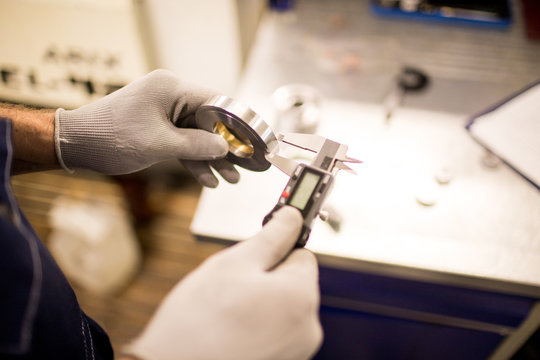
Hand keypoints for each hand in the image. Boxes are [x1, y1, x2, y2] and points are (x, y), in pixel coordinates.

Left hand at [55, 69, 238, 186]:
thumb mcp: (159, 144)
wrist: (75, 145)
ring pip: (197, 135)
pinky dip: (194, 160)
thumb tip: (225, 147)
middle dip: (226, 147)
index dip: (237, 123)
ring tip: (231, 179)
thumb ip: (196, 145)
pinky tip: (209, 179)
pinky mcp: (157, 128)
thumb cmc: (112, 137)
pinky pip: (183, 143)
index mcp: (172, 89)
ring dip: (212, 158)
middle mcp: (170, 96)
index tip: (254, 141)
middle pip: (209, 121)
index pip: (216, 102)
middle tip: (246, 166)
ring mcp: (164, 113)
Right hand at [123, 206, 322, 359]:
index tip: (256, 252)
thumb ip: (270, 237)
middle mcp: (308, 327)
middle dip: (266, 278)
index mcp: (301, 296)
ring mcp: (298, 351)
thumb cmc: (199, 322)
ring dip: (260, 303)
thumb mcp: (234, 264)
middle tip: (232, 287)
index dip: (276, 249)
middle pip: (293, 283)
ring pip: (281, 308)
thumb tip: (292, 216)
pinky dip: (257, 327)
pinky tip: (231, 331)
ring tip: (226, 313)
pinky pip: (275, 332)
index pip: (302, 254)